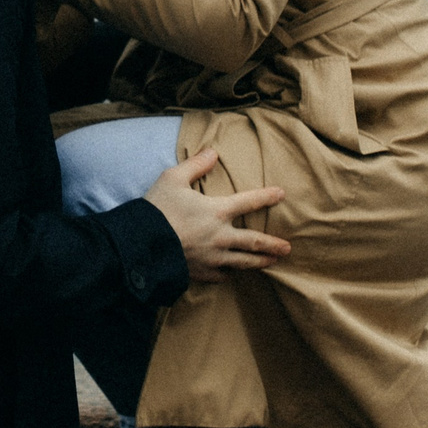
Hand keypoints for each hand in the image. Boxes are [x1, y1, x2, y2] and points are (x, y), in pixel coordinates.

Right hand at [141, 148, 289, 283]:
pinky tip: (232, 272)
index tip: (281, 194)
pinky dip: (230, 273)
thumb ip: (195, 164)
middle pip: (255, 242)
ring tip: (272, 263)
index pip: (249, 202)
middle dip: (273, 244)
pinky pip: (222, 275)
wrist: (140, 245)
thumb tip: (213, 151)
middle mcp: (221, 236)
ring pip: (244, 262)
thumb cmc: (156, 209)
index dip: (266, 196)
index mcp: (216, 211)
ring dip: (260, 262)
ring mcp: (213, 258)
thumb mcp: (172, 178)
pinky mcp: (202, 273)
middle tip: (287, 248)